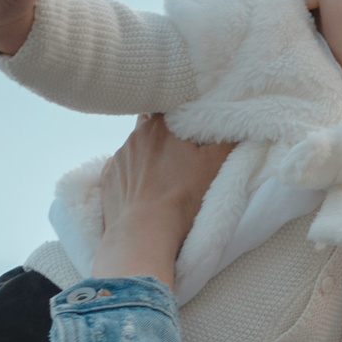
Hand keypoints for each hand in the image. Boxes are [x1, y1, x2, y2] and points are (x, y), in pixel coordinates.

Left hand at [89, 114, 233, 285]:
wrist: (144, 233)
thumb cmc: (181, 198)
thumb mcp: (214, 166)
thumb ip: (226, 139)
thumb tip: (234, 126)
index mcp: (161, 125)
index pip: (170, 108)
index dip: (181, 117)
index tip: (190, 132)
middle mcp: (135, 135)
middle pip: (151, 126)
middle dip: (163, 136)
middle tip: (178, 155)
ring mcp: (118, 157)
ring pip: (135, 148)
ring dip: (146, 157)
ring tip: (161, 178)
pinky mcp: (107, 178)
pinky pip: (121, 169)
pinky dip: (131, 176)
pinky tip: (143, 191)